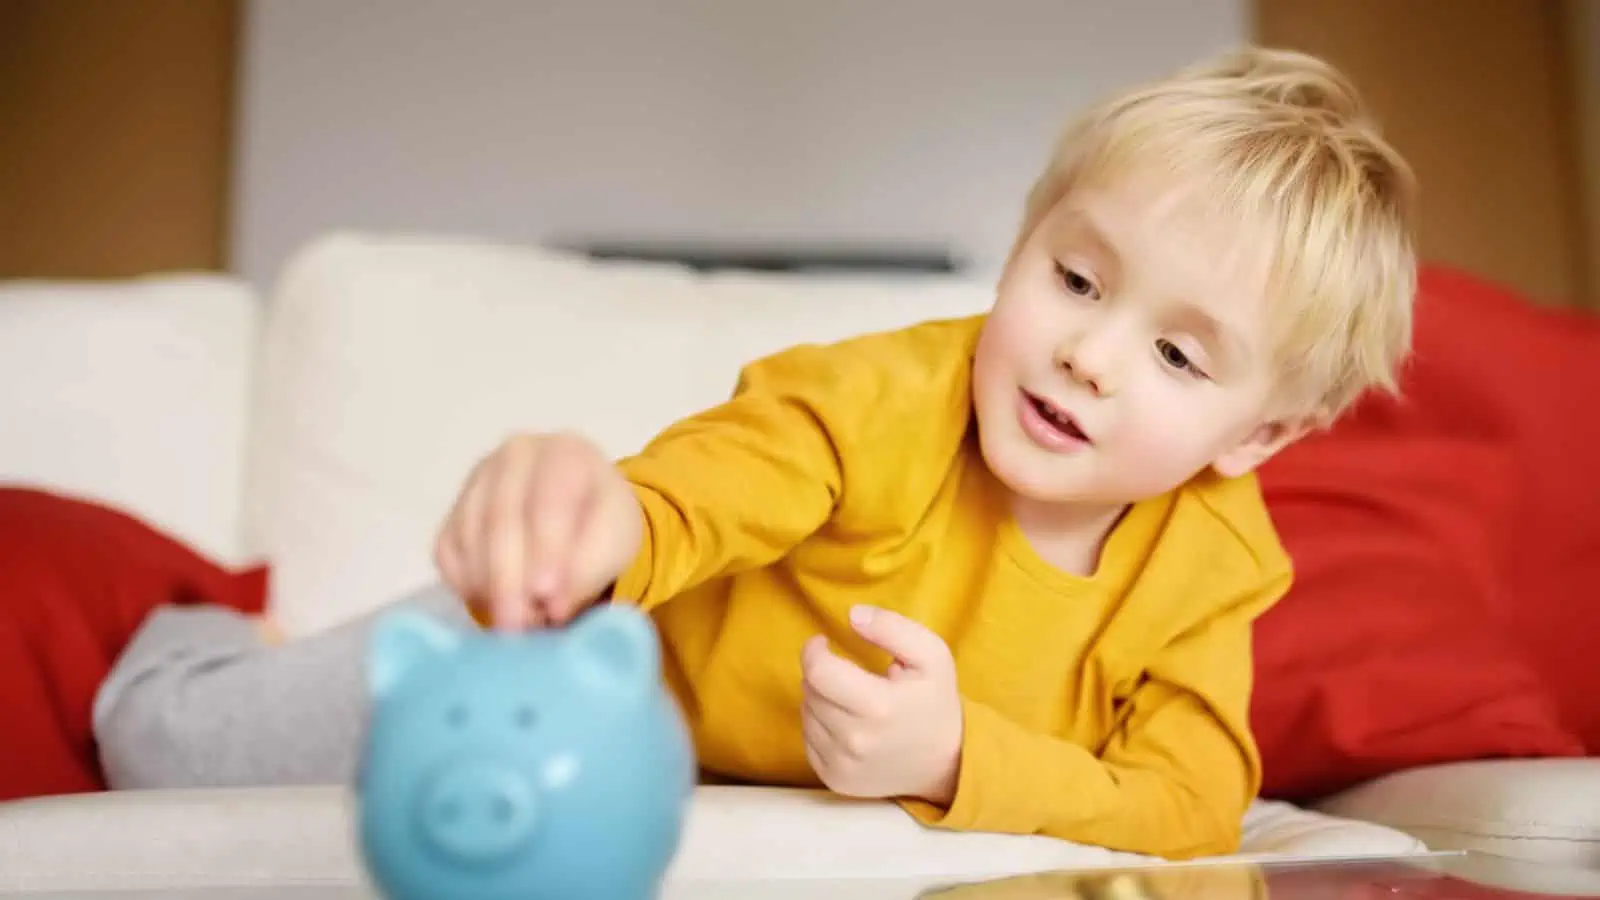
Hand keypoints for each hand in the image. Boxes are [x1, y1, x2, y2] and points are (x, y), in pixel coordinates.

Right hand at [434, 432, 642, 630]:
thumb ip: (591, 568)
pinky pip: (448, 552)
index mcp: (566, 452)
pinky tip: (493, 605)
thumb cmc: (602, 526)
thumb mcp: (616, 542)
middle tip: (519, 626)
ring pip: (469, 536)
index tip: (547, 594)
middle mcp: (515, 456)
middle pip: (500, 518)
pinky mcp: (454, 513)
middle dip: (509, 579)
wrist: (578, 518)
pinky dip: (467, 585)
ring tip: (514, 625)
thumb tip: (551, 604)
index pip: (550, 499)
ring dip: (488, 587)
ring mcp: (478, 481)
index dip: (546, 548)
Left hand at [800, 605, 963, 804]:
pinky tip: (846, 724)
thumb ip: (893, 628)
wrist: (947, 763)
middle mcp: (856, 741)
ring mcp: (843, 765)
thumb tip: (853, 615)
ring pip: (806, 714)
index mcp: (879, 707)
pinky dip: (820, 726)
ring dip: (820, 699)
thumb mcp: (932, 655)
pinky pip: (808, 740)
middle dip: (822, 674)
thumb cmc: (935, 702)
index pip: (818, 671)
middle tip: (848, 674)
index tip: (822, 642)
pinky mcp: (836, 780)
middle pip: (810, 690)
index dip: (813, 650)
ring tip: (851, 699)